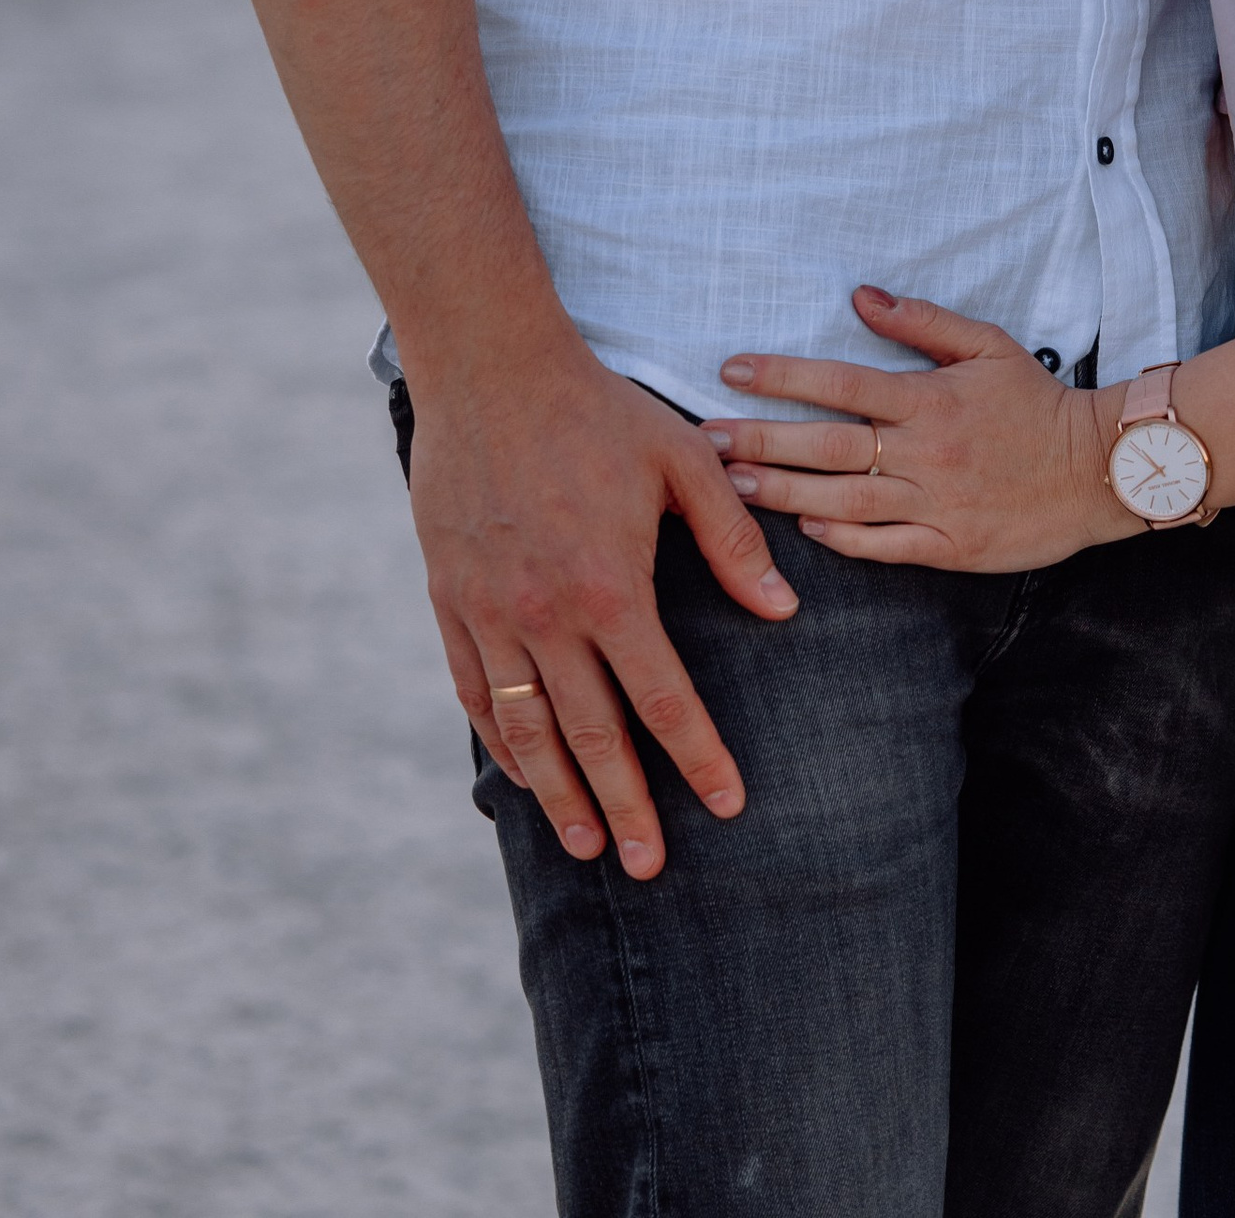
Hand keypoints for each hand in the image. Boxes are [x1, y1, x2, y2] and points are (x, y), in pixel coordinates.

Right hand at [407, 326, 799, 876]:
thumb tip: (784, 607)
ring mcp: (490, 613)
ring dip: (559, 793)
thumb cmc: (598, 410)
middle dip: (625, 805)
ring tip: (587, 843)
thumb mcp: (683, 462)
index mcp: (610, 586)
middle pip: (591, 736)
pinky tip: (522, 774)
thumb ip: (733, 539)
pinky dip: (500, 741)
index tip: (726, 803)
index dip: (696, 756)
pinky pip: (474, 691)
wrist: (491, 369)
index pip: (662, 697)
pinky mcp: (450, 600)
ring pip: (527, 729)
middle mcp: (546, 615)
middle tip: (649, 865)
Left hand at [708, 288, 1142, 573]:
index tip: (731, 370)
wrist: (1098, 469)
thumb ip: (922, 322)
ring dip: (783, 493)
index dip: (782, 375)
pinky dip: (840, 539)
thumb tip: (862, 295)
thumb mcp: (988, 345)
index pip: (840, 381)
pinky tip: (803, 529)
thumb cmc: (1038, 403)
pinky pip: (883, 546)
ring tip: (733, 487)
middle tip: (709, 440)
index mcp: (929, 398)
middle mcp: (925, 451)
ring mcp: (936, 502)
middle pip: (828, 446)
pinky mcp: (949, 545)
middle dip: (762, 441)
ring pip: (844, 501)